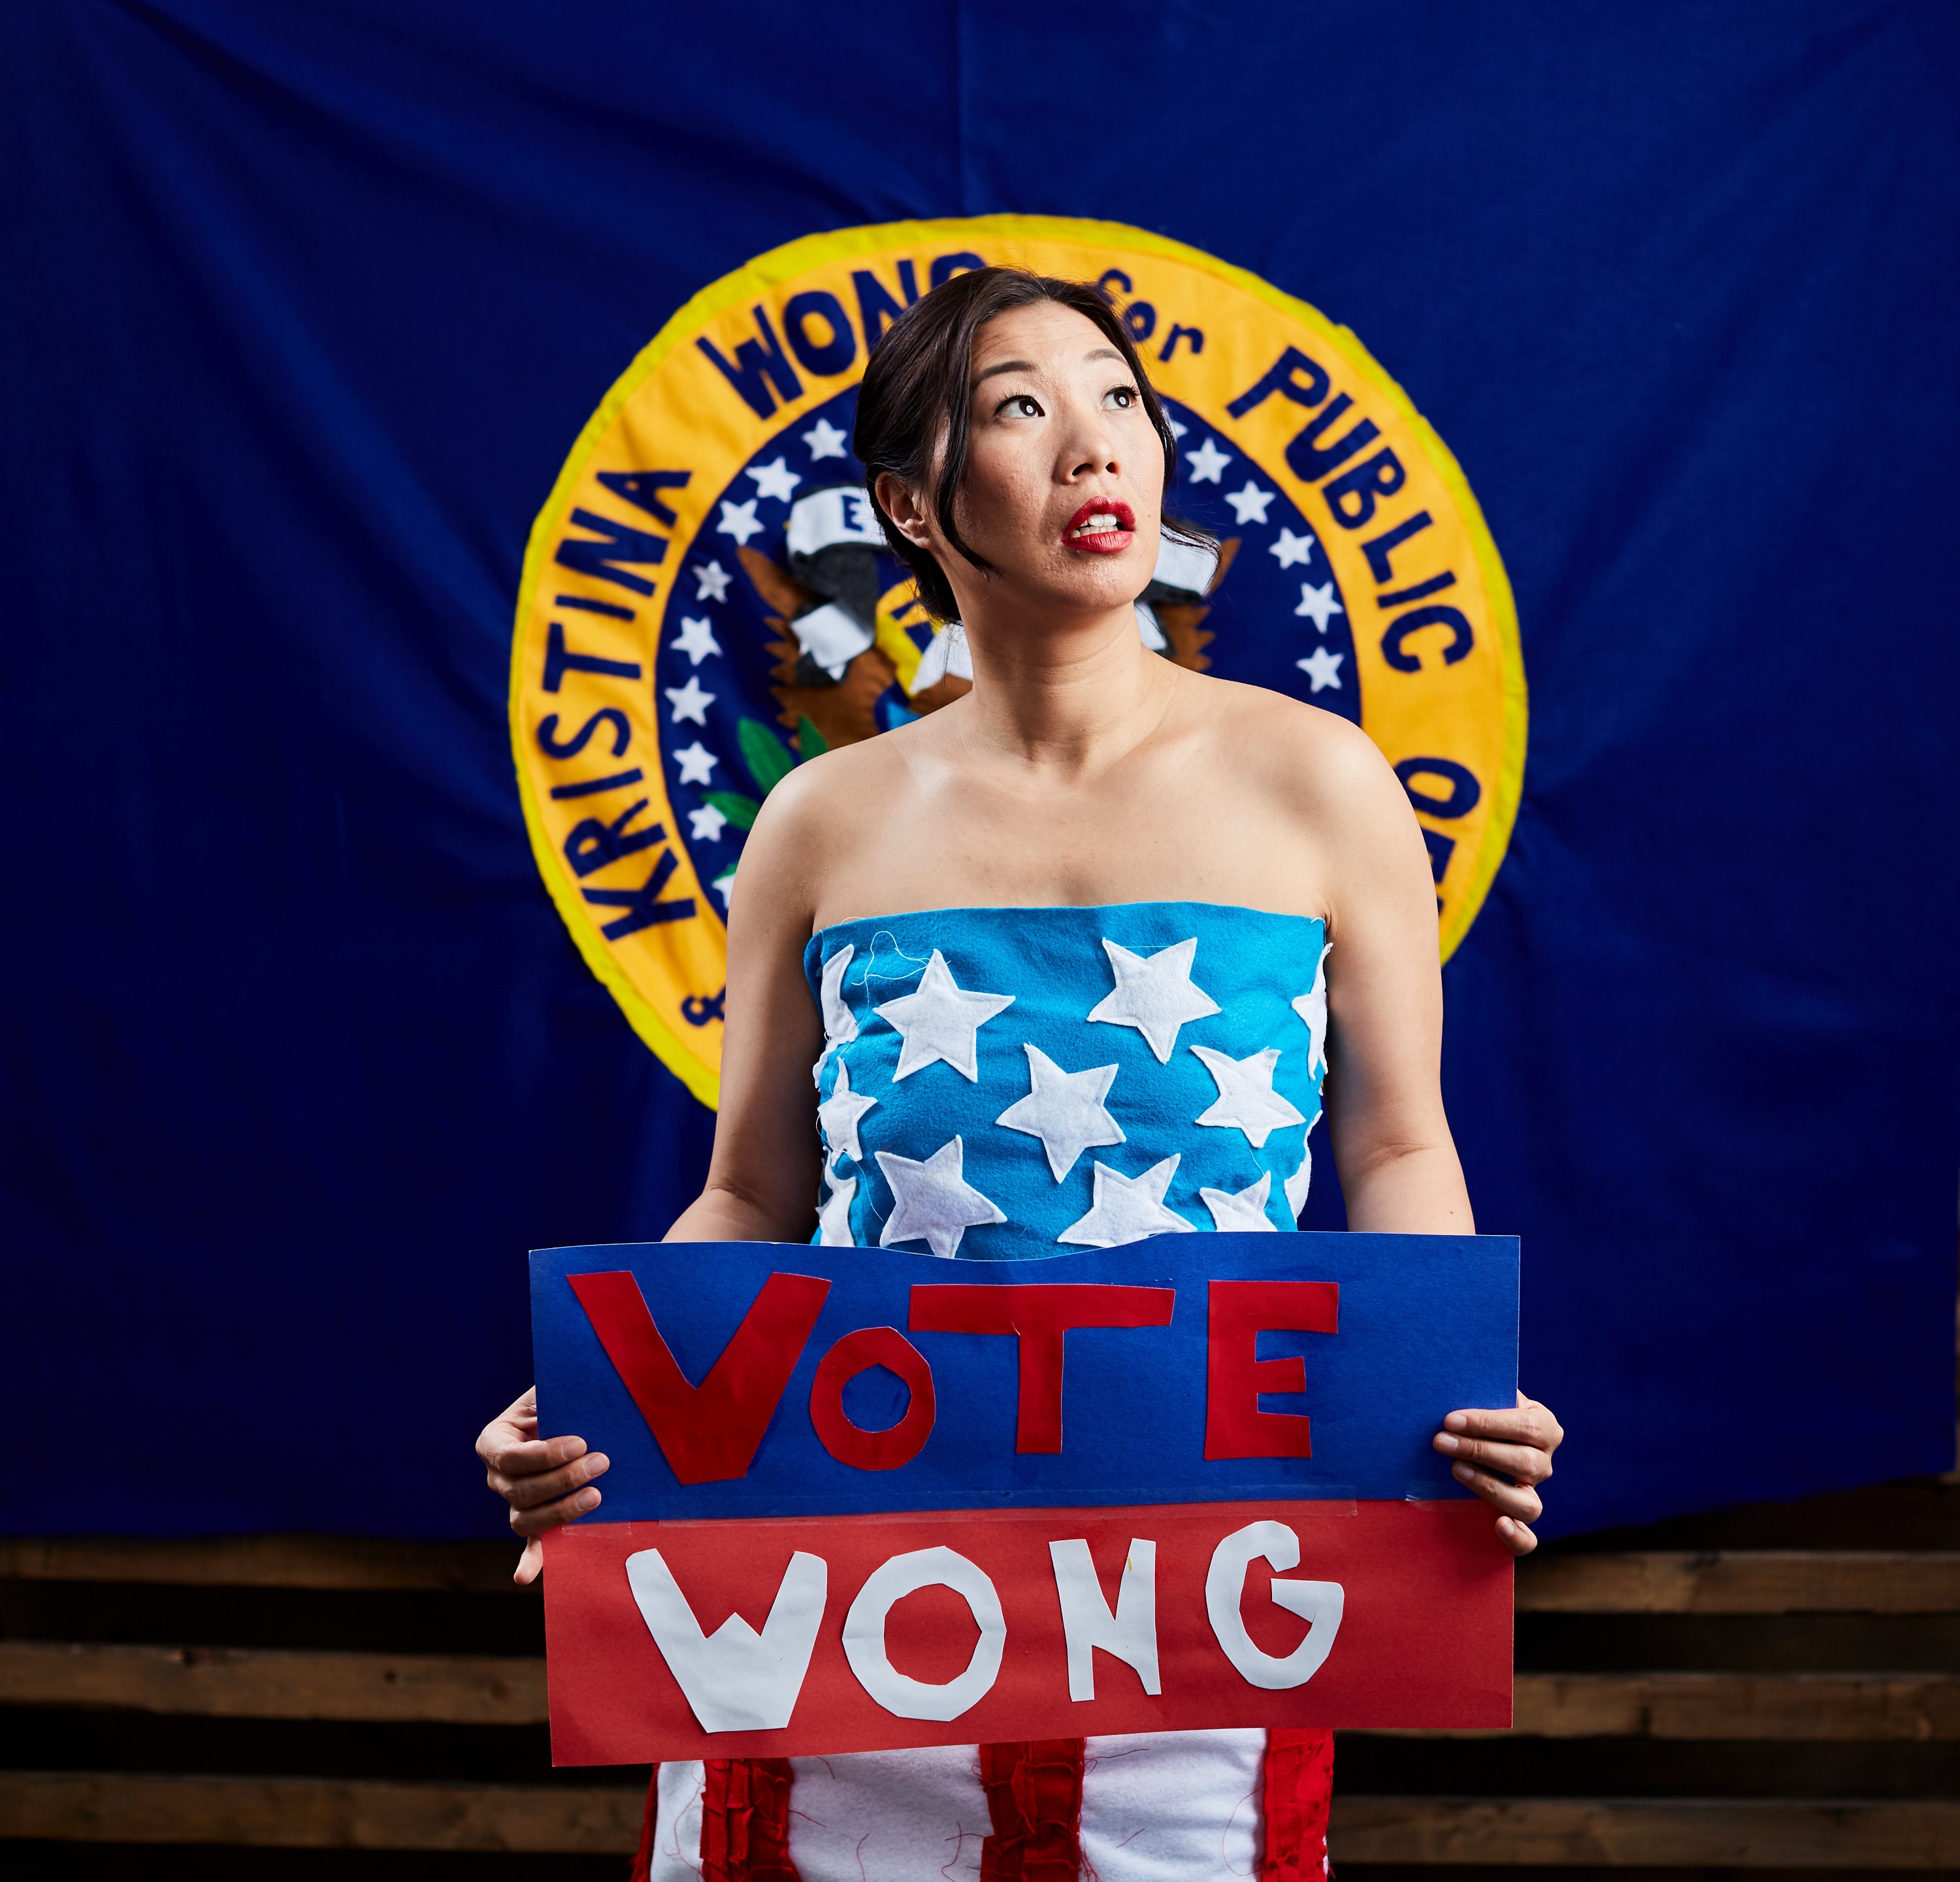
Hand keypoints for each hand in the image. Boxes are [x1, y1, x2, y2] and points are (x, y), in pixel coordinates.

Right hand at [475, 1386, 610, 1585]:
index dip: (544, 1455)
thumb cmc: (561, 1399)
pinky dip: (529, 1561)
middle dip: (563, 1480)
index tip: (581, 1442)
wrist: (570, 1416)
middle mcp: (497, 1476)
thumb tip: (580, 1390)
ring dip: (560, 1512)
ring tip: (597, 1497)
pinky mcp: (534, 1520)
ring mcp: (513, 1501)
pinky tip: (525, 1576)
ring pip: (524, 1519)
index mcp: (494, 1441)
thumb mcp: (553, 1390)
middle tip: (601, 1463)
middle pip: (520, 1491)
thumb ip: (559, 1391)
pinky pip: (530, 1544)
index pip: (510, 1457)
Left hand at [1433, 1390, 1561, 1556]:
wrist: (1479, 1436)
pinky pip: (1528, 1539)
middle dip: (1478, 1450)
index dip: (1487, 1423)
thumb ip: (1482, 1393)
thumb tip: (1452, 1390)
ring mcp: (1534, 1493)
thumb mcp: (1488, 1396)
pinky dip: (1516, 1537)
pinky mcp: (1520, 1519)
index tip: (1450, 1419)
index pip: (1524, 1426)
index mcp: (1544, 1427)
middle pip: (1524, 1462)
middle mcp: (1544, 1463)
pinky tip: (1497, 1524)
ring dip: (1489, 1486)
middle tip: (1440, 1441)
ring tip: (1456, 1470)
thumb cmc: (1480, 1412)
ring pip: (1527, 1503)